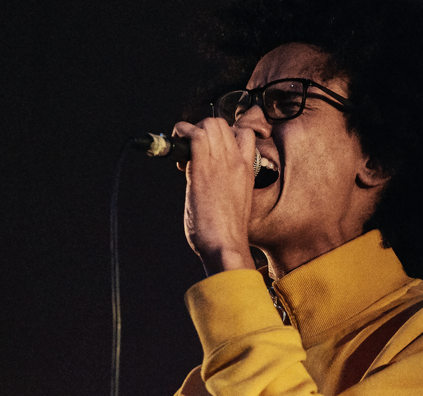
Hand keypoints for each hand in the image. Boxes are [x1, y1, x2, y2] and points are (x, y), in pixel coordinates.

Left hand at [173, 117, 256, 274]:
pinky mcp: (202, 167)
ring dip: (190, 130)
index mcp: (248, 170)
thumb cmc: (228, 233)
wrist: (225, 244)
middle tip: (191, 150)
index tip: (211, 149)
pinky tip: (174, 148)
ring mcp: (221, 162)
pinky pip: (193, 134)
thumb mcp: (237, 202)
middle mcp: (237, 161)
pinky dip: (180, 133)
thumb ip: (228, 184)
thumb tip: (210, 180)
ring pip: (209, 123)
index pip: (244, 134)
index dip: (225, 134)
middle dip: (203, 129)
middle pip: (222, 124)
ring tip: (183, 151)